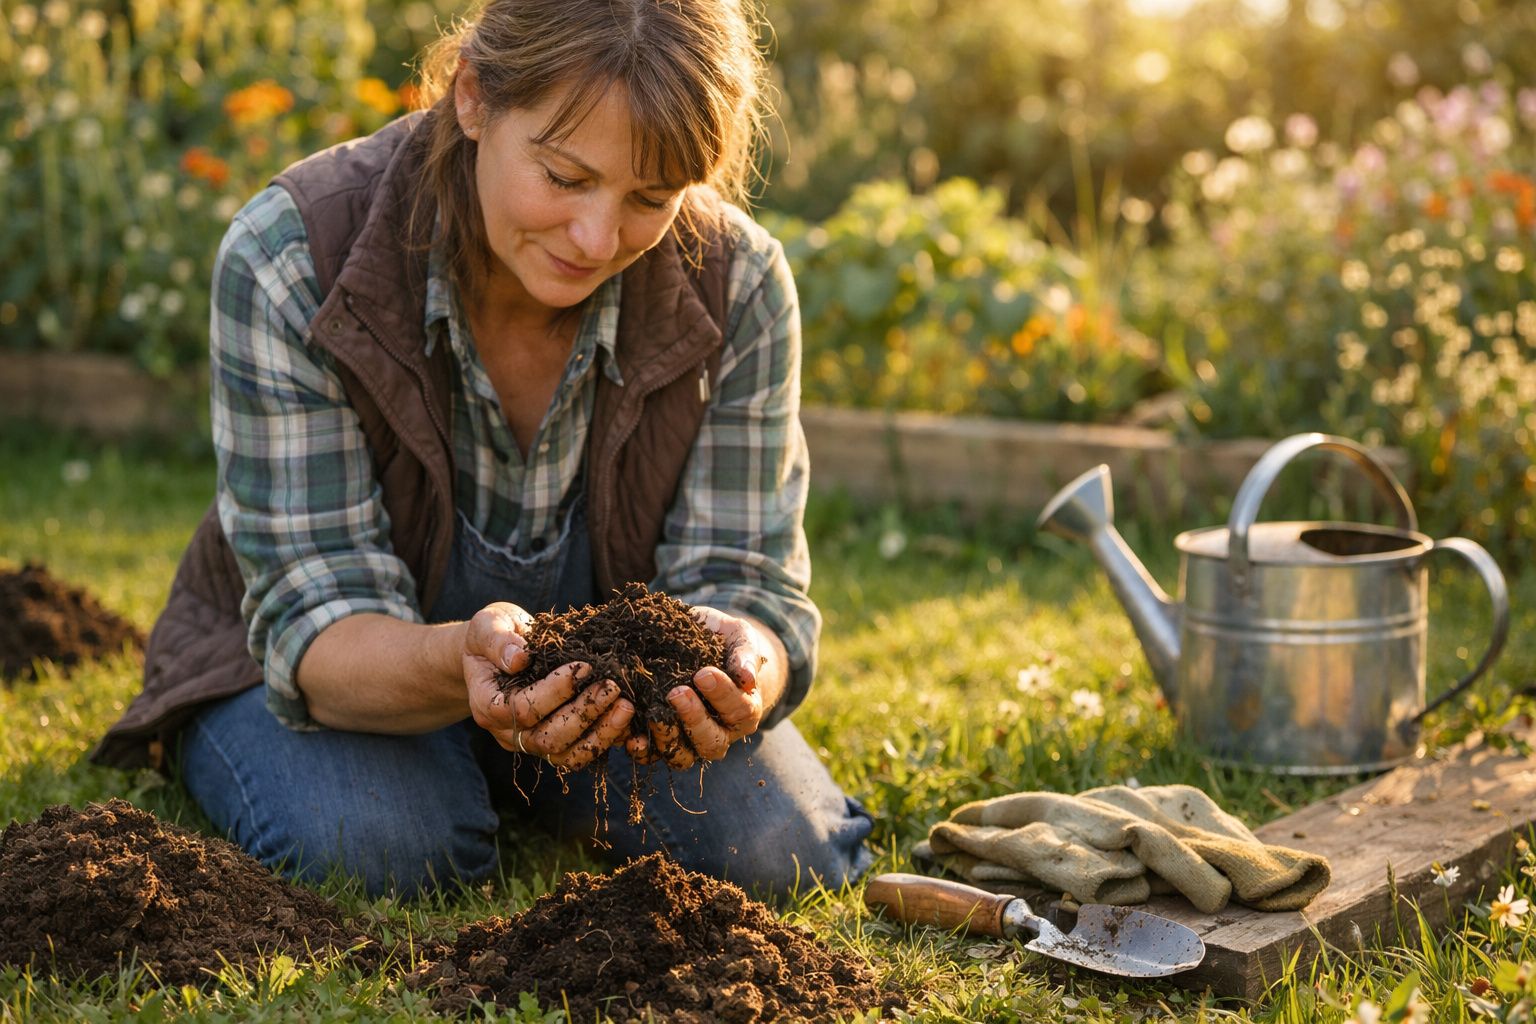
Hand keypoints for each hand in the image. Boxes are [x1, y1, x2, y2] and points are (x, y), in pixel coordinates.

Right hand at [462, 602, 633, 768]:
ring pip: (566, 753)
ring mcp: (530, 741)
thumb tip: (519, 658)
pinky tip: (626, 719)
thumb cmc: (494, 634)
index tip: (583, 666)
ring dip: (600, 733)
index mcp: (487, 704)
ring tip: (626, 706)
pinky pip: (579, 753)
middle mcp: (508, 731)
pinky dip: (604, 740)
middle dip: (584, 713)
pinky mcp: (553, 742)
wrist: (498, 649)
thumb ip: (497, 641)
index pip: (521, 709)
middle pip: (547, 738)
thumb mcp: (488, 626)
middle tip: (612, 686)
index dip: (554, 691)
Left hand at [626, 606, 774, 769]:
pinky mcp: (664, 743)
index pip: (739, 709)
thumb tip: (748, 677)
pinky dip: (642, 750)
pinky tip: (631, 735)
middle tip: (676, 692)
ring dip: (667, 738)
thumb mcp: (739, 637)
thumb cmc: (724, 641)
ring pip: (683, 757)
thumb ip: (745, 653)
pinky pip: (653, 756)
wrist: (702, 648)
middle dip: (693, 718)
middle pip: (712, 741)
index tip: (703, 673)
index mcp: (745, 709)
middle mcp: (721, 734)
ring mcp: (692, 743)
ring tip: (653, 714)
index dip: (722, 695)